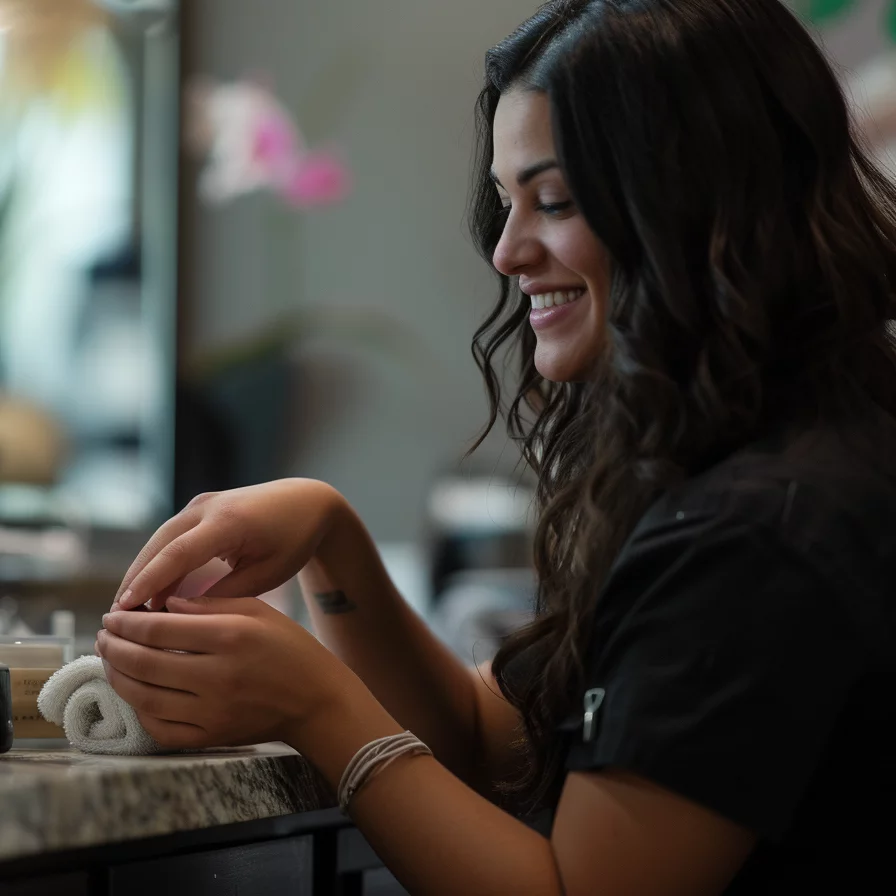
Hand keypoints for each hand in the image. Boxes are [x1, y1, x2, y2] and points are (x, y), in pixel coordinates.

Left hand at [96, 596, 354, 748]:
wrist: (317, 701)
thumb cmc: (290, 649)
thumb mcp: (258, 610)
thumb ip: (210, 604)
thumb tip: (164, 604)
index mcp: (230, 636)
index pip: (158, 629)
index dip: (127, 622)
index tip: (112, 616)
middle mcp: (217, 675)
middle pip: (144, 662)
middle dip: (113, 647)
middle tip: (102, 635)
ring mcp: (212, 711)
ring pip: (144, 697)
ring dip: (117, 677)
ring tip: (109, 661)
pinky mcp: (211, 737)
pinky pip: (160, 728)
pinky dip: (139, 710)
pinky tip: (133, 693)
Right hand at [113, 479, 343, 610]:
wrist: (307, 502)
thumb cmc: (294, 539)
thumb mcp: (268, 573)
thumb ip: (227, 593)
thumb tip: (185, 616)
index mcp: (227, 521)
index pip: (178, 554)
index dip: (150, 582)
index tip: (125, 608)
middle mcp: (208, 507)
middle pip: (159, 546)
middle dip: (135, 581)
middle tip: (115, 619)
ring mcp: (201, 505)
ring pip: (160, 541)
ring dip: (141, 573)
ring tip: (125, 612)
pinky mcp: (199, 509)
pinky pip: (171, 538)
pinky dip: (157, 563)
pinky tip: (148, 593)